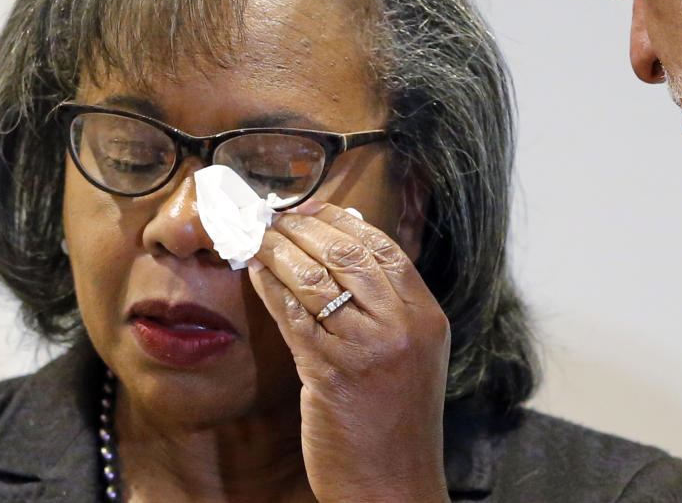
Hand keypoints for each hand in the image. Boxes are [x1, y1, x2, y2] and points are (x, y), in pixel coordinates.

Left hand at [247, 201, 450, 502]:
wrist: (393, 486)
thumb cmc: (394, 420)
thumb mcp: (409, 354)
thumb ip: (386, 305)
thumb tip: (349, 242)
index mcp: (426, 316)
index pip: (383, 247)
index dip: (341, 220)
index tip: (311, 207)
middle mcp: (403, 325)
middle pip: (347, 254)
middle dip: (303, 228)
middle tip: (274, 218)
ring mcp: (369, 348)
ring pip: (316, 278)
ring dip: (280, 250)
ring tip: (258, 238)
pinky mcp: (331, 371)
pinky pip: (293, 314)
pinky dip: (270, 287)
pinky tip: (255, 272)